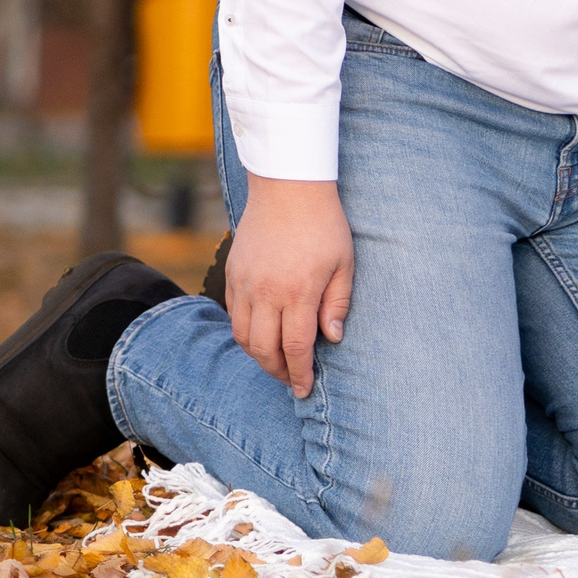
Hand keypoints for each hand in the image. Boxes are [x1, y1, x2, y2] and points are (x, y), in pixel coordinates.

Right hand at [225, 177, 355, 397]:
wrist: (288, 188)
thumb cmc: (325, 225)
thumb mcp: (345, 263)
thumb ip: (337, 303)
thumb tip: (332, 339)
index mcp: (299, 291)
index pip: (296, 346)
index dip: (299, 373)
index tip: (304, 389)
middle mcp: (266, 292)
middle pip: (264, 348)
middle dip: (278, 371)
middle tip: (291, 380)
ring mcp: (245, 283)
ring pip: (243, 336)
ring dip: (258, 355)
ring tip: (276, 362)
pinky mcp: (232, 274)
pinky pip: (233, 315)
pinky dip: (244, 333)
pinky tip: (260, 335)